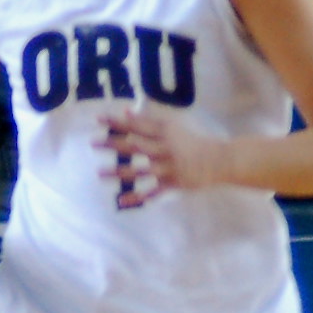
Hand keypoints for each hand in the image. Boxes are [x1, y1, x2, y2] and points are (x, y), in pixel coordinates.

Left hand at [97, 110, 225, 208]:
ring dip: (119, 172)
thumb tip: (126, 111)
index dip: (118, 122)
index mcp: (164, 132)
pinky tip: (122, 200)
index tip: (99, 119)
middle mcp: (164, 148)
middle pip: (135, 145)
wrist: (219, 160)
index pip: (137, 125)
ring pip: (140, 170)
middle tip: (93, 143)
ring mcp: (168, 166)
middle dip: (114, 144)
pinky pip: (153, 191)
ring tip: (100, 173)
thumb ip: (149, 121)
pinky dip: (139, 196)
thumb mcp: (172, 127)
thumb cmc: (194, 141)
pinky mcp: (173, 182)